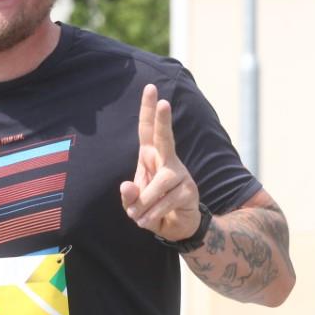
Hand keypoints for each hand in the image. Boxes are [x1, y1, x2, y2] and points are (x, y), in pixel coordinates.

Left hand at [119, 84, 201, 241]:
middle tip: (164, 102)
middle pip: (165, 138)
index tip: (150, 87)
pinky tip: (147, 221)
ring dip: (145, 203)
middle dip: (163, 120)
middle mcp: (167, 160)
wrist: (176, 226)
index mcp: (151, 156)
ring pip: (159, 184)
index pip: (148, 130)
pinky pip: (166, 201)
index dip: (148, 109)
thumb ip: (128, 196)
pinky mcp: (188, 191)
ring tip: (138, 216)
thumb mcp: (133, 203)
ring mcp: (180, 174)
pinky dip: (153, 213)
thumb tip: (126, 187)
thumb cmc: (151, 207)